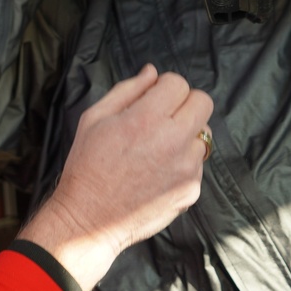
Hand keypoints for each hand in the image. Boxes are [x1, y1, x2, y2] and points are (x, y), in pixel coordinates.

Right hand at [17, 64, 212, 290]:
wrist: (90, 219)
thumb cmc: (87, 165)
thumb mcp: (95, 118)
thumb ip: (128, 89)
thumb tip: (152, 72)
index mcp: (146, 119)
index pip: (179, 83)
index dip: (164, 87)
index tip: (152, 99)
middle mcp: (173, 141)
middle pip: (203, 102)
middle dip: (184, 103)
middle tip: (162, 117)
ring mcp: (187, 168)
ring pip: (203, 134)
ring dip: (186, 133)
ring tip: (158, 148)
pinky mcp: (192, 190)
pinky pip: (198, 163)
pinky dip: (183, 161)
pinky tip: (158, 171)